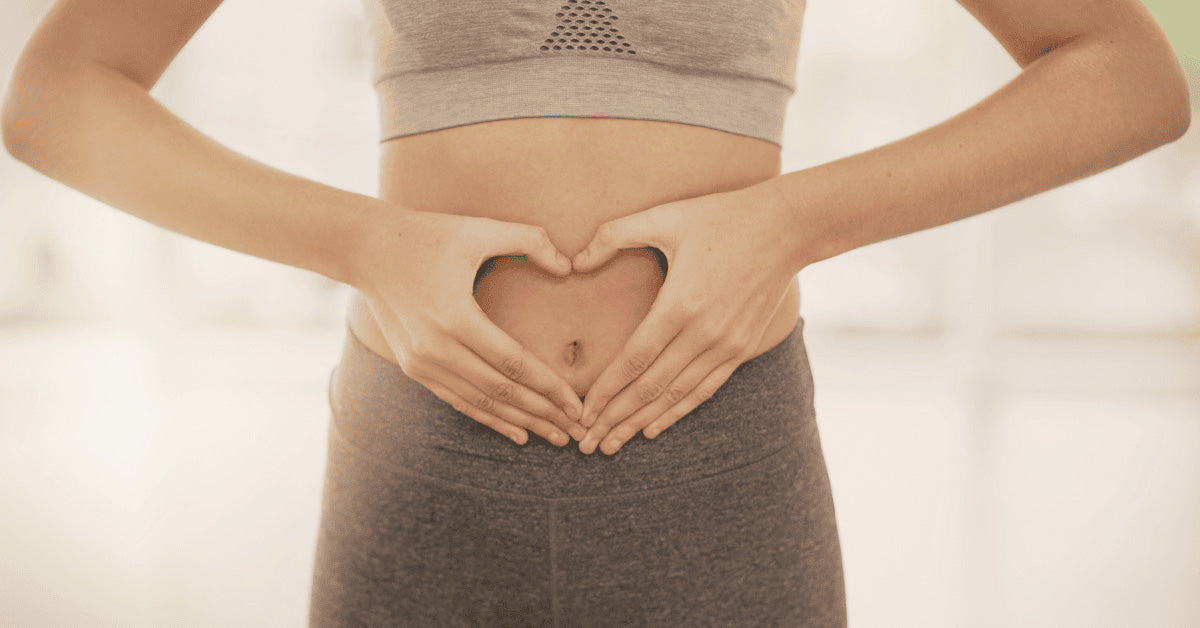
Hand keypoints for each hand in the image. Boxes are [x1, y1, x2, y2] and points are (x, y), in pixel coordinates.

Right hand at [351, 207, 586, 446]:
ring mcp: (422, 362)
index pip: (514, 363)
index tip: (577, 405)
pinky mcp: (413, 367)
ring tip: (555, 437)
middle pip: (501, 392)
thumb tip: (569, 266)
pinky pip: (459, 400)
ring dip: (520, 423)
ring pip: (481, 403)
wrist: (365, 248)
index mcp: (456, 317)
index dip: (550, 387)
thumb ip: (530, 240)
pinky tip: (517, 432)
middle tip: (576, 432)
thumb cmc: (427, 234)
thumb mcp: (479, 229)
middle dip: (543, 414)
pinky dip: (489, 418)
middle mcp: (436, 348)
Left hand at [571, 183, 799, 454]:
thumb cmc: (721, 216)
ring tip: (610, 445)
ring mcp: (726, 344)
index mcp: (680, 304)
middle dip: (614, 419)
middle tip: (585, 444)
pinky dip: (677, 411)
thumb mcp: (664, 215)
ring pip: (675, 396)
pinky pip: (704, 389)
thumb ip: (613, 235)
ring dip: (640, 424)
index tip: (580, 412)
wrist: (787, 227)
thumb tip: (574, 262)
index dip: (605, 391)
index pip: (633, 361)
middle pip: (650, 388)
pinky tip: (653, 428)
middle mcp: (703, 333)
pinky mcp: (741, 348)